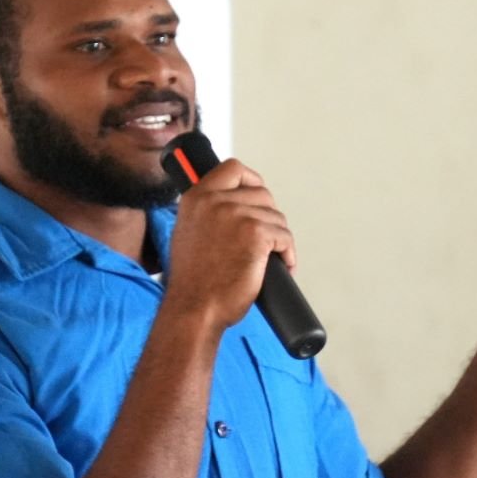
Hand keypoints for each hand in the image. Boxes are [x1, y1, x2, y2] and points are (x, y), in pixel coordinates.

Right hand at [163, 159, 294, 329]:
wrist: (195, 309)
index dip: (251, 180)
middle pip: (262, 194)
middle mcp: (214, 201)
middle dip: (269, 218)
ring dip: (279, 239)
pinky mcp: (256, 233)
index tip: (257, 193)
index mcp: (196, 198)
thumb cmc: (193, 282)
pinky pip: (285, 236)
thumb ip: (206, 213)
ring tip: (270, 259)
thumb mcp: (188, 233)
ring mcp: (235, 215)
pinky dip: (288, 253)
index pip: (233, 168)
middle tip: (266, 240)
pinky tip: (282, 265)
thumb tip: (235, 206)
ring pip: (276, 217)